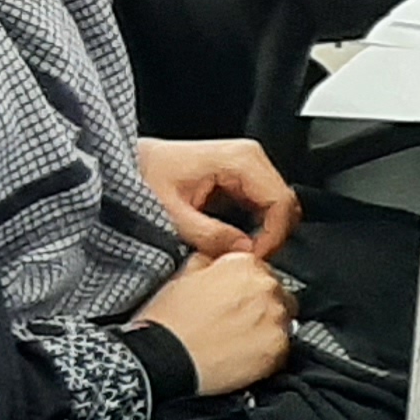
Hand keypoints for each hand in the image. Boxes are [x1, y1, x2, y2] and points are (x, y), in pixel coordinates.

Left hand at [137, 137, 299, 259]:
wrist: (133, 163)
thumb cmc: (146, 176)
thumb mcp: (172, 212)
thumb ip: (209, 235)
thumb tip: (242, 253)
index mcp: (240, 159)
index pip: (281, 202)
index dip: (273, 236)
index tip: (255, 259)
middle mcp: (250, 158)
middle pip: (285, 205)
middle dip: (272, 237)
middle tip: (249, 261)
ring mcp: (248, 167)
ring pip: (278, 208)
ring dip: (265, 234)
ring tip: (239, 254)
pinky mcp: (242, 178)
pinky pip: (264, 206)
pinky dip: (257, 227)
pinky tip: (237, 241)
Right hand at [140, 247, 293, 396]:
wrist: (164, 358)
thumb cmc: (170, 320)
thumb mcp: (184, 275)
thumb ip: (210, 262)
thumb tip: (218, 261)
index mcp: (244, 264)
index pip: (260, 270)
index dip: (247, 286)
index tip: (238, 299)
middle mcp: (266, 286)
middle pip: (276, 293)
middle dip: (261, 305)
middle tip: (237, 321)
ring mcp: (275, 318)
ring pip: (283, 320)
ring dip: (267, 327)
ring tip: (239, 340)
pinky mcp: (278, 348)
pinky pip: (282, 347)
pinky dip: (268, 352)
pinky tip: (244, 356)